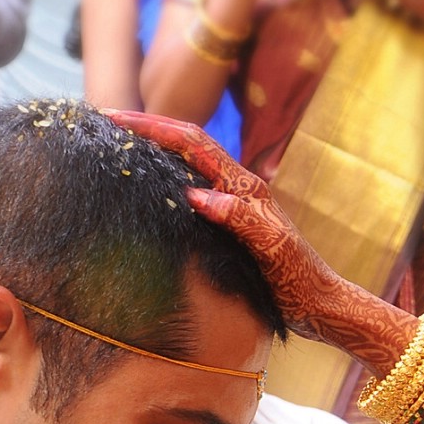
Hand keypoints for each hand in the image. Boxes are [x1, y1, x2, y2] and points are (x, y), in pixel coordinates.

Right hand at [107, 108, 416, 372]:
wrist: (317, 304)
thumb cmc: (298, 279)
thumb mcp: (271, 248)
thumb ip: (239, 218)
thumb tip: (197, 196)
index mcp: (245, 186)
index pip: (193, 144)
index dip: (155, 128)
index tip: (116, 119)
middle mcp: (237, 189)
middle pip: (186, 146)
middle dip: (147, 130)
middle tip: (105, 123)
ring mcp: (232, 205)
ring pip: (187, 167)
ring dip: (154, 152)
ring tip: (117, 146)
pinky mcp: (229, 224)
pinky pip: (191, 194)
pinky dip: (166, 183)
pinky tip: (147, 192)